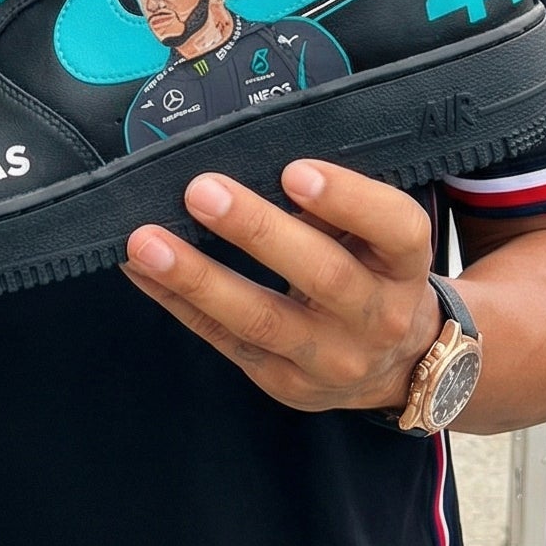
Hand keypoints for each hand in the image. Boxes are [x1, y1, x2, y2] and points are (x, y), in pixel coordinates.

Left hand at [122, 161, 444, 412]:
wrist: (398, 368)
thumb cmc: (376, 275)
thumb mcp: (381, 239)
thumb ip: (338, 206)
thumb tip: (263, 164)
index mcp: (405, 266)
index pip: (396, 229)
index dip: (348, 199)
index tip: (294, 171)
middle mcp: (376, 317)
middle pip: (322, 274)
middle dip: (257, 231)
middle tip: (201, 190)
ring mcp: (327, 358)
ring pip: (260, 318)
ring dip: (197, 277)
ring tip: (147, 242)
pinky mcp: (281, 381)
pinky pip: (221, 338)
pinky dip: (175, 300)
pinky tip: (140, 269)